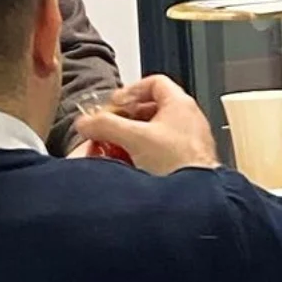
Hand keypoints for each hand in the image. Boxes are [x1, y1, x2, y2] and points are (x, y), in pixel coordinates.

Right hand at [72, 75, 219, 173]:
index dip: (130, 90)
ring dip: (131, 140)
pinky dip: (142, 156)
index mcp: (180, 104)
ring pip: (154, 133)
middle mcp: (188, 120)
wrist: (195, 198)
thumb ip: (105, 126)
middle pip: (151, 109)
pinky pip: (160, 152)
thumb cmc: (179, 163)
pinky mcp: (186, 162)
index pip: (154, 82)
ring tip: (116, 150)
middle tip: (109, 129)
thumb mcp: (134, 138)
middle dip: (125, 120)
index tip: (115, 104)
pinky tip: (130, 167)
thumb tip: (86, 123)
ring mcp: (189, 142)